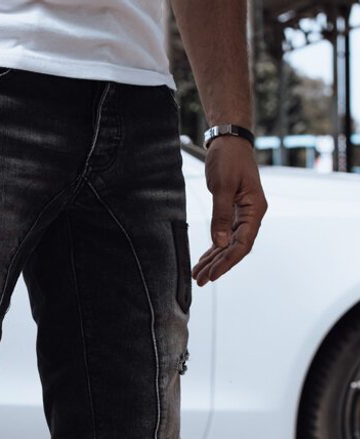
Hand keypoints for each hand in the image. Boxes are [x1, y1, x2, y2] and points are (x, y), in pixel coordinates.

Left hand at [192, 136, 267, 285]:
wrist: (229, 142)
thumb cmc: (228, 160)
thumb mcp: (222, 186)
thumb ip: (221, 215)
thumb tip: (220, 244)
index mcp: (255, 210)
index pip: (243, 244)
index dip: (227, 262)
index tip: (213, 275)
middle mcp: (251, 216)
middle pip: (236, 249)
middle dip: (218, 266)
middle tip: (201, 281)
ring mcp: (242, 215)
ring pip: (228, 245)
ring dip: (214, 260)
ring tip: (198, 275)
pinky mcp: (232, 213)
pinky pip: (224, 236)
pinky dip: (213, 249)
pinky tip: (203, 261)